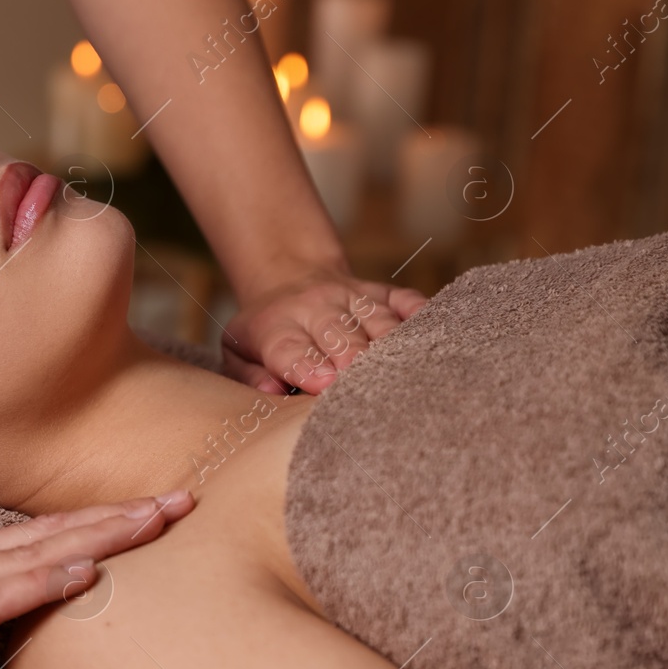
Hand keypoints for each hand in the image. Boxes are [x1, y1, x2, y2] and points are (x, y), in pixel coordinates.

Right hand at [0, 493, 194, 668]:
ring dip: (97, 535)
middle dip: (120, 519)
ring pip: (32, 555)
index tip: (158, 517)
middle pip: (51, 537)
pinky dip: (39, 581)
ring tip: (157, 518)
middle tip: (187, 498)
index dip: (100, 531)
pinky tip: (83, 569)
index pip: (40, 550)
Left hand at [223, 268, 427, 394]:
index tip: (324, 385)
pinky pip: (406, 301)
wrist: (287, 277)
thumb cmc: (265, 331)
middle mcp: (315, 307)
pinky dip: (420, 316)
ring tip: (406, 372)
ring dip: (391, 345)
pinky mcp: (383, 291)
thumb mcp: (237, 351)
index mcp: (275, 326)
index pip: (291, 349)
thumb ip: (249, 375)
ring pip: (377, 320)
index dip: (308, 366)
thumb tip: (271, 391)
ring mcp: (352, 297)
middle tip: (368, 387)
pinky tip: (430, 334)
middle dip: (354, 360)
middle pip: (340, 334)